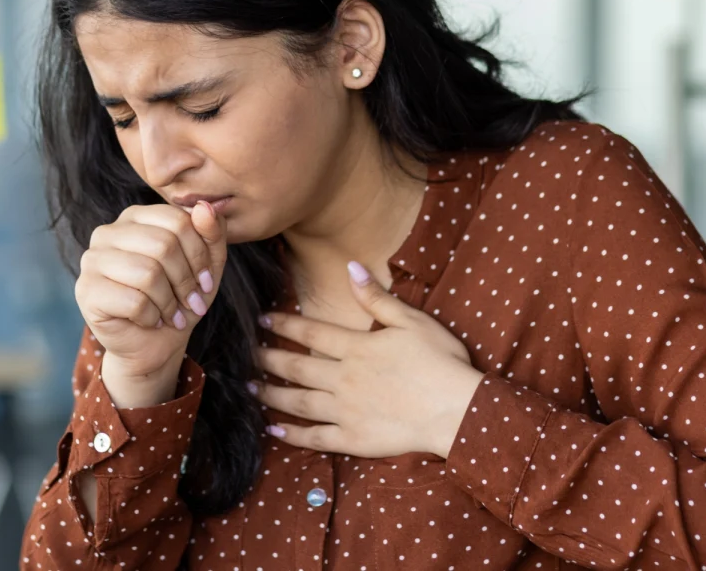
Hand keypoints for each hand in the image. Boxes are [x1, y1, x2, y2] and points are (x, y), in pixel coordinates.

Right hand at [75, 201, 226, 378]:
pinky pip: (133, 301)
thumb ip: (211, 232)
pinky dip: (152, 317)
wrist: (154, 342)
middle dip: (186, 280)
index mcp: (135, 217)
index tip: (206, 280)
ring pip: (148, 273)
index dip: (199, 254)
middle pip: (163, 245)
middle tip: (192, 302)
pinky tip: (151, 321)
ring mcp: (91, 260)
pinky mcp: (86, 291)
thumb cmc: (179, 296)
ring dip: (170, 301)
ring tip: (172, 314)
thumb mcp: (207, 263)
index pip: (177, 220)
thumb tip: (205, 207)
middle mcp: (107, 232)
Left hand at [250, 261, 484, 458]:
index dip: (284, 323)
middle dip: (269, 358)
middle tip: (248, 355)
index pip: (311, 331)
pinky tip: (273, 429)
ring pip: (298, 401)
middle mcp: (344, 378)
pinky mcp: (353, 438)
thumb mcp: (413, 321)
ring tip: (251, 388)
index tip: (262, 320)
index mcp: (357, 347)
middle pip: (297, 366)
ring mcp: (345, 410)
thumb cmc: (441, 362)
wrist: (457, 411)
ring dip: (271, 394)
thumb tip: (352, 267)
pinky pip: (314, 437)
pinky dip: (291, 434)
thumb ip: (378, 298)